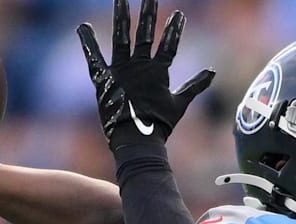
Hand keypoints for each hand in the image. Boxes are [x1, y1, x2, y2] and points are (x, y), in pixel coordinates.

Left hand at [77, 0, 214, 150]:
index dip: (174, 30)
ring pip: (121, 37)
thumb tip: (213, 71)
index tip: (179, 14)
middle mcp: (139, 66)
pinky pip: (94, 58)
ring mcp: (120, 70)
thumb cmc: (160, 125)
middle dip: (148, 12)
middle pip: (144, 33)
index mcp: (158, 72)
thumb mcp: (180, 104)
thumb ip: (195, 86)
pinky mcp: (103, 79)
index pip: (169, 45)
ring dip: (121, 16)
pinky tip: (82, 26)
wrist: (136, 139)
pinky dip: (88, 43)